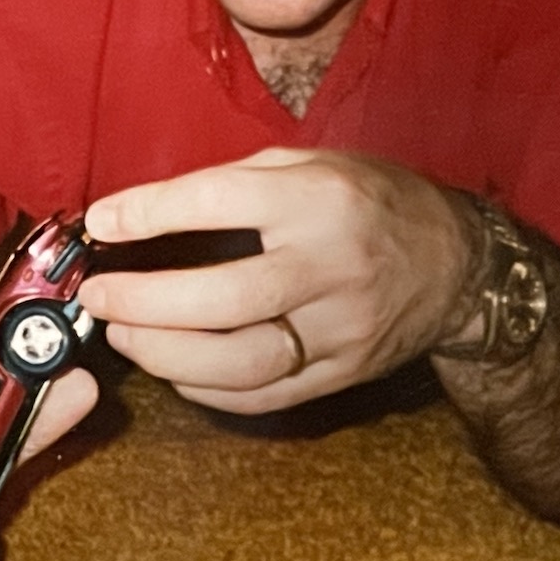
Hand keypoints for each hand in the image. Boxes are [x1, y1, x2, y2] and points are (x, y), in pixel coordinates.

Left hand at [80, 147, 473, 414]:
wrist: (460, 265)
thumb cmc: (367, 202)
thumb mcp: (307, 164)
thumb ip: (230, 186)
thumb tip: (139, 213)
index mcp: (317, 199)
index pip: (219, 204)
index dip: (151, 214)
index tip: (102, 222)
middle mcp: (332, 266)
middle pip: (226, 298)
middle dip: (147, 303)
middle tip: (98, 298)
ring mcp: (343, 329)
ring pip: (243, 360)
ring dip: (168, 355)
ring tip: (124, 337)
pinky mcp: (345, 373)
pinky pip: (266, 396)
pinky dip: (208, 390)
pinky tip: (174, 370)